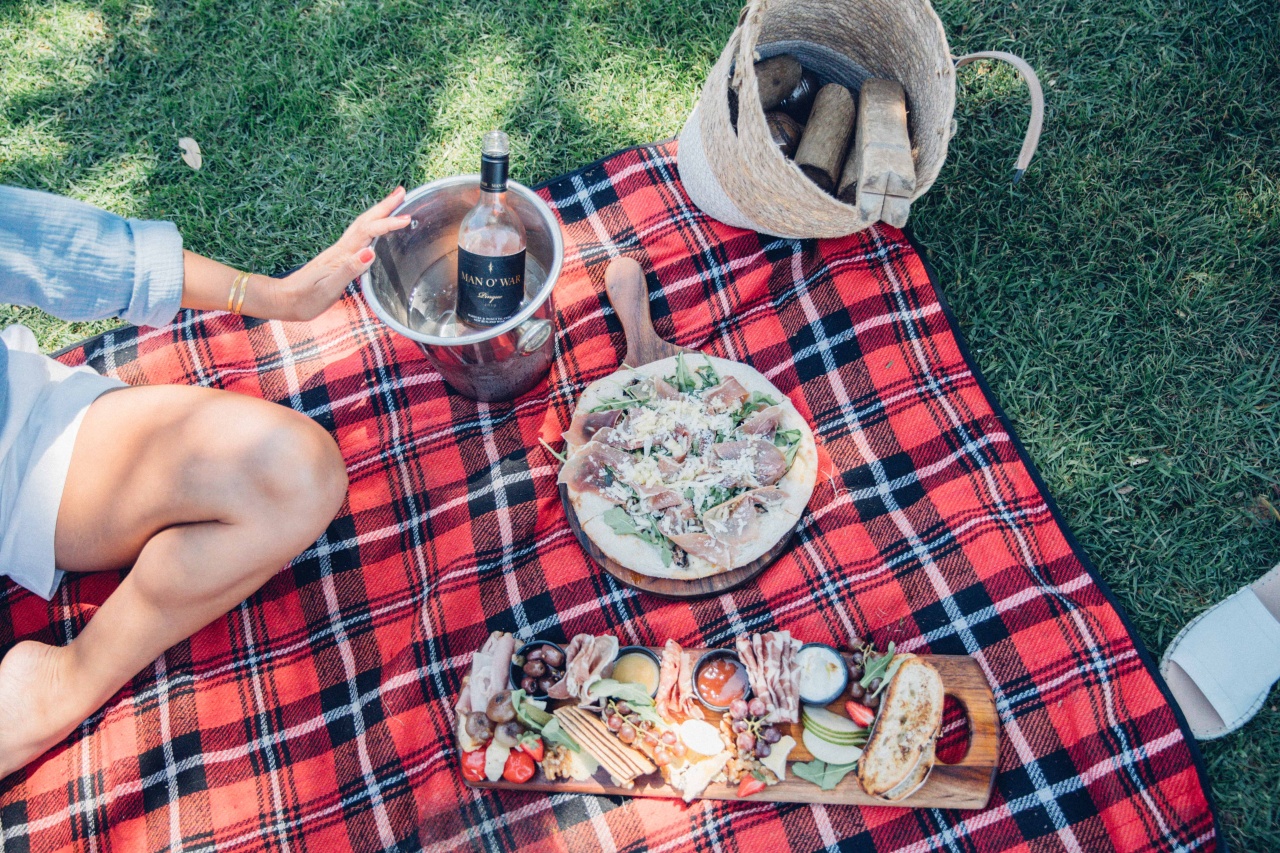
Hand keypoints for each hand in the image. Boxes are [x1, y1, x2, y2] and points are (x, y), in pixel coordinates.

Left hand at [268, 186, 410, 321]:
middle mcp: (341, 249)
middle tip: (402, 191)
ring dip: (378, 212)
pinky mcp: (338, 258)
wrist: (284, 300)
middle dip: (384, 206)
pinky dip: (372, 226)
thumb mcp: (328, 288)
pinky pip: (359, 236)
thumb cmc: (305, 298)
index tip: (407, 218)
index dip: (388, 224)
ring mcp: (339, 253)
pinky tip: (376, 230)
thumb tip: (369, 252)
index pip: (368, 232)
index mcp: (341, 255)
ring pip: (362, 226)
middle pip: (365, 221)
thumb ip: (348, 270)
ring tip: (394, 202)